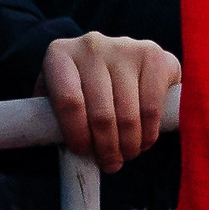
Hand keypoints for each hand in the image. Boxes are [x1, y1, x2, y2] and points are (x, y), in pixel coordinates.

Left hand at [41, 32, 178, 172]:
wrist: (114, 59)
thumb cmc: (79, 88)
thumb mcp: (56, 98)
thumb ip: (53, 121)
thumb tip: (67, 158)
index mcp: (59, 55)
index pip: (68, 100)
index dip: (77, 133)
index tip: (83, 152)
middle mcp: (92, 45)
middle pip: (101, 111)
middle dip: (106, 146)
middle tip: (110, 164)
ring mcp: (127, 47)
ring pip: (129, 112)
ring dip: (129, 143)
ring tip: (126, 155)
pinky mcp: (155, 55)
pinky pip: (153, 105)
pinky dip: (149, 131)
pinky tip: (144, 141)